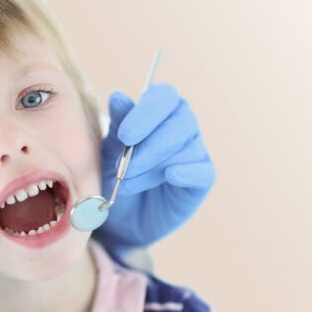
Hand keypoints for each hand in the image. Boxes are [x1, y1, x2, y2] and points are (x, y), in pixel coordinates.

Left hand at [97, 84, 215, 252]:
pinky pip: (202, 171)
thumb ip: (118, 123)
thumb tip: (117, 97)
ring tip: (127, 183)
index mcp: (159, 109)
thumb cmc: (116, 171)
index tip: (125, 136)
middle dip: (149, 145)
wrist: (122, 215)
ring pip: (186, 148)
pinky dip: (186, 172)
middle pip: (181, 120)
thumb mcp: (109, 147)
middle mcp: (182, 125)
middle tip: (124, 167)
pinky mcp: (202, 179)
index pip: (164, 96)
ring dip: (153, 166)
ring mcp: (195, 151)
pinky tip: (171, 176)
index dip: (146, 112)